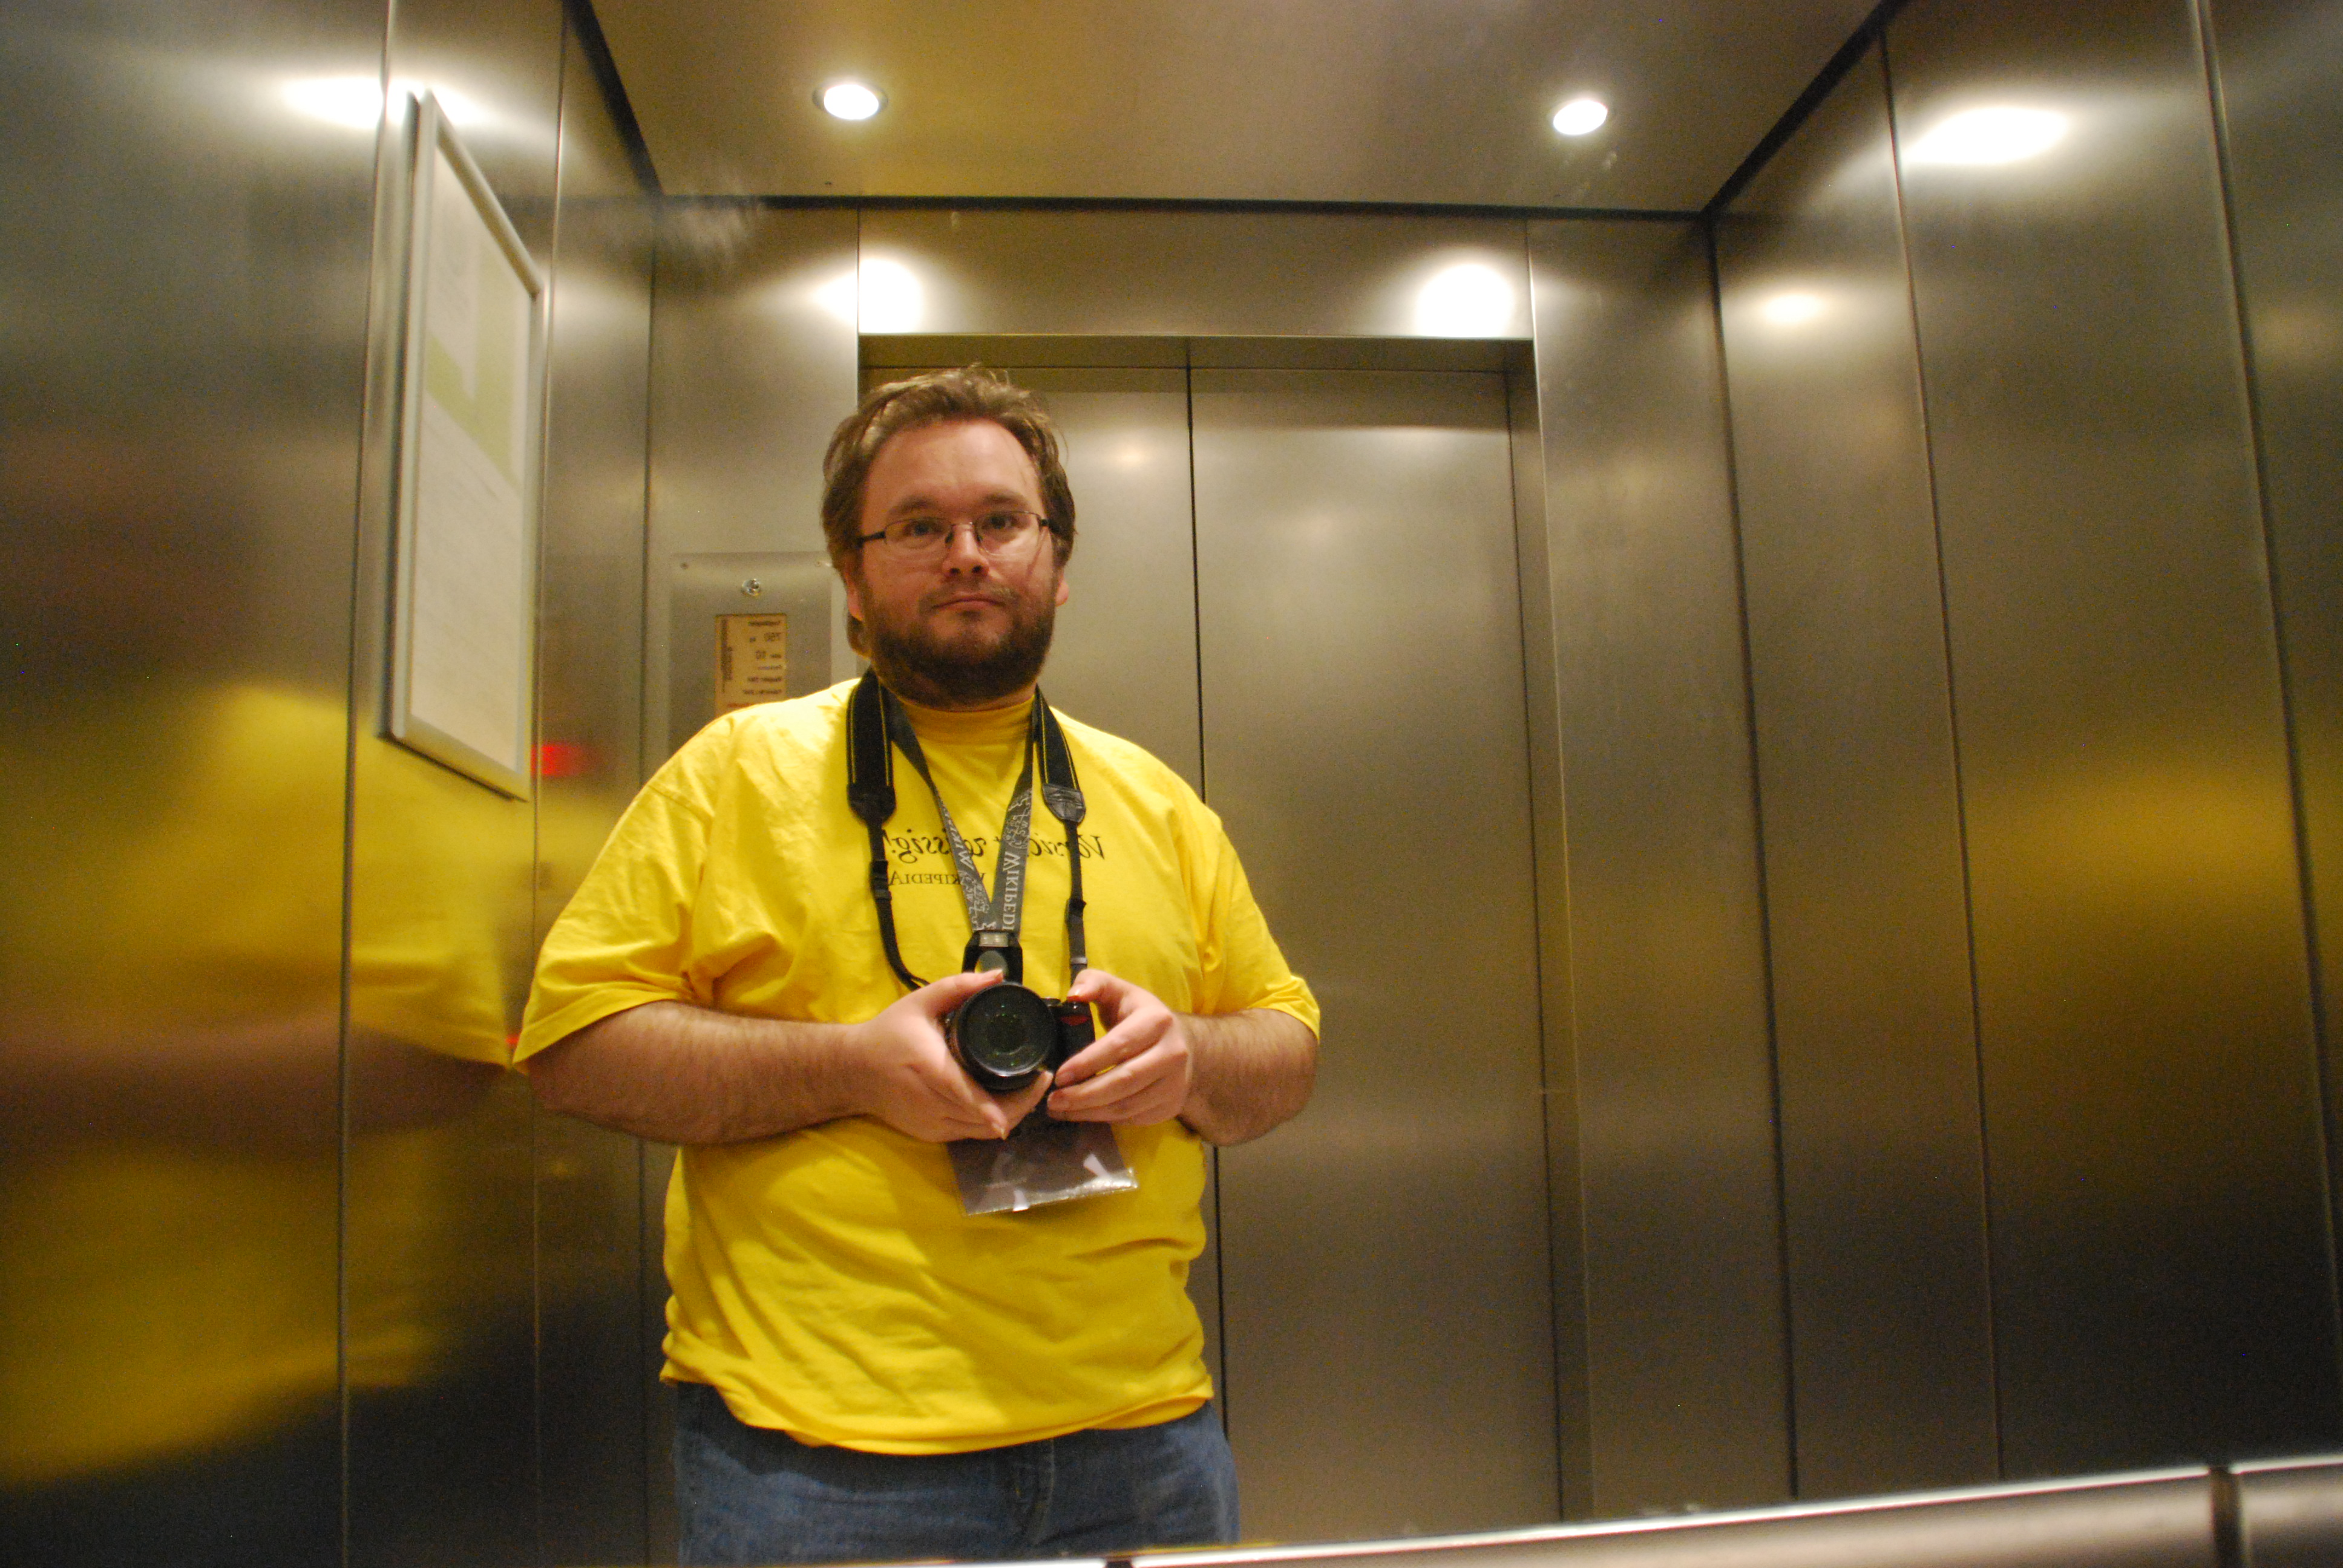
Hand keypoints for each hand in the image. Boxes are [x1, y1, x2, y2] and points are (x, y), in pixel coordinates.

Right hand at [846, 971, 1049, 1141]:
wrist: (853, 1070)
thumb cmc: (888, 1034)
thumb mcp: (919, 1002)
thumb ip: (958, 986)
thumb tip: (997, 976)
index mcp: (932, 1070)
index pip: (977, 1098)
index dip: (1015, 1099)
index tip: (1040, 1078)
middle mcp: (932, 1103)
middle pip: (991, 1119)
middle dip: (1024, 1103)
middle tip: (1040, 1079)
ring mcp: (931, 1124)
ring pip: (984, 1131)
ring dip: (1012, 1115)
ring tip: (1028, 1089)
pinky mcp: (931, 1135)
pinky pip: (970, 1134)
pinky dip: (991, 1122)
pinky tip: (1003, 1104)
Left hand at [1047, 968, 1192, 1126]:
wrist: (1185, 1044)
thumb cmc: (1140, 1016)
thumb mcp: (1119, 991)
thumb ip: (1093, 983)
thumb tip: (1073, 994)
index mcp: (1157, 1021)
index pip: (1119, 1045)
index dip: (1087, 1063)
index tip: (1059, 1075)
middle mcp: (1172, 1053)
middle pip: (1123, 1081)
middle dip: (1083, 1094)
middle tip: (1054, 1099)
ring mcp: (1174, 1083)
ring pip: (1127, 1106)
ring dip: (1089, 1111)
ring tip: (1060, 1109)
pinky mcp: (1171, 1105)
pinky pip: (1133, 1118)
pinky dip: (1104, 1119)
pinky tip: (1083, 1113)